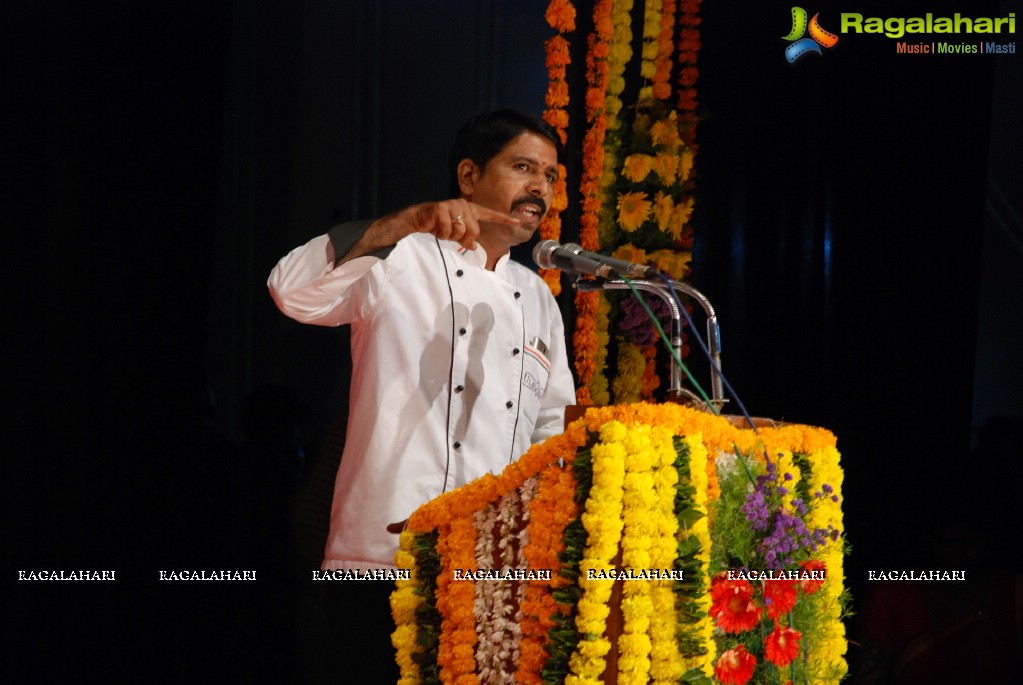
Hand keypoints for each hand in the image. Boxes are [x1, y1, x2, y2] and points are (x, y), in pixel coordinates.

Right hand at [396, 199, 521, 250]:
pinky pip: (448, 231)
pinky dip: (441, 234)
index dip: (504, 219)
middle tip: (450, 235)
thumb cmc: (439, 226)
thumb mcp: (456, 233)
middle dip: (462, 239)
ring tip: (442, 229)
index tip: (517, 222)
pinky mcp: (442, 208)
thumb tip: (474, 247)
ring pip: (461, 232)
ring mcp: (453, 205)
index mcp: (470, 210)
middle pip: (474, 231)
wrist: (418, 219)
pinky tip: (435, 227)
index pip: (490, 215)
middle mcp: (464, 205)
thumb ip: (467, 238)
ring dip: (450, 236)